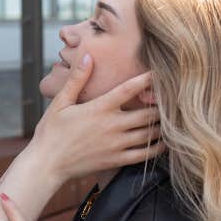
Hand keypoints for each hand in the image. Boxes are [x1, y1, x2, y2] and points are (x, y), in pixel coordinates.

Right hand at [28, 54, 164, 180]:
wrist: (47, 164)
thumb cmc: (51, 132)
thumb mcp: (60, 102)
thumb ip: (77, 79)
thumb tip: (88, 56)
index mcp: (100, 108)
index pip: (129, 89)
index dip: (146, 79)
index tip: (159, 72)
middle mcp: (112, 126)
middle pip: (147, 113)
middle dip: (162, 105)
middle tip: (173, 98)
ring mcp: (116, 145)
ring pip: (149, 134)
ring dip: (162, 125)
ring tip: (173, 118)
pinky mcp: (116, 160)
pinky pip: (144, 155)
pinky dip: (157, 148)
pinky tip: (165, 143)